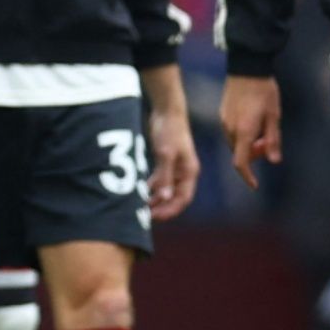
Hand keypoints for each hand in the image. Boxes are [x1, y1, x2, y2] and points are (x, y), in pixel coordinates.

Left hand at [145, 104, 198, 220]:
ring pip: (166, 190)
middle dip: (161, 208)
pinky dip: (151, 188)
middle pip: (174, 197)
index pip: (183, 199)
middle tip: (145, 216)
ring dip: (155, 200)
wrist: (167, 111)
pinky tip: (139, 193)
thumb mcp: (166, 154)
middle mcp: (184, 173)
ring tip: (140, 208)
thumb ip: (165, 176)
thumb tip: (165, 197)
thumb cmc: (170, 130)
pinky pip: (159, 181)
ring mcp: (175, 168)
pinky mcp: (165, 162)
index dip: (170, 211)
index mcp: (189, 172)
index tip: (156, 218)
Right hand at [220, 75, 281, 189]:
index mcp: (244, 132)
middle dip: (252, 155)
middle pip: (239, 153)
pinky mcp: (222, 114)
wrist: (247, 67)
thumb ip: (273, 140)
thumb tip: (273, 160)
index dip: (247, 176)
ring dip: (247, 144)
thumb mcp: (274, 116)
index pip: (241, 163)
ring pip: (235, 143)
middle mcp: (230, 130)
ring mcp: (223, 121)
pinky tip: (251, 122)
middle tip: (267, 143)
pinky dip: (241, 134)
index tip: (255, 184)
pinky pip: (231, 132)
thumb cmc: (264, 91)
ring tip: (261, 130)